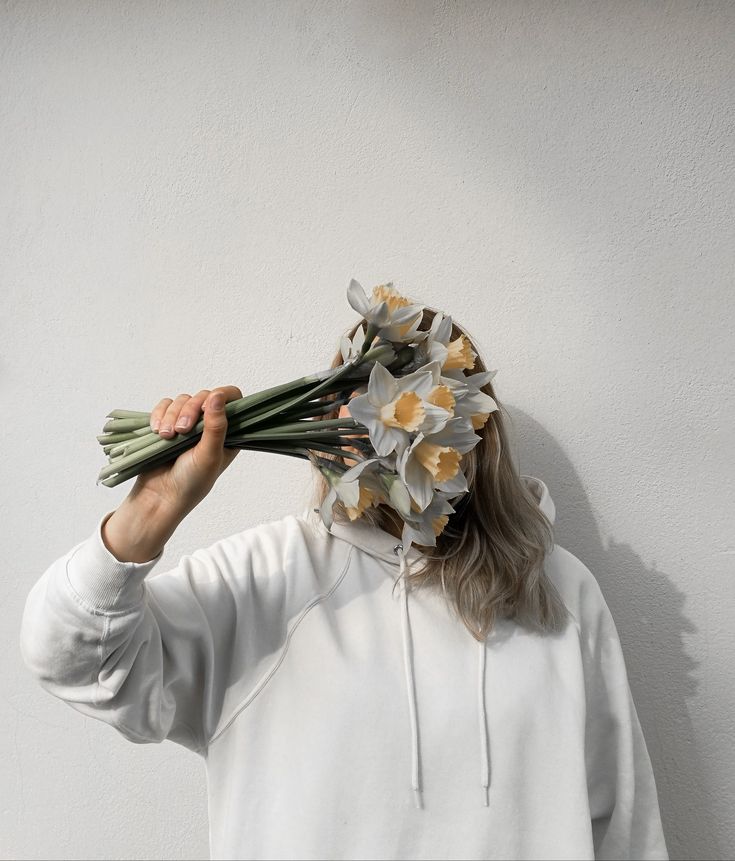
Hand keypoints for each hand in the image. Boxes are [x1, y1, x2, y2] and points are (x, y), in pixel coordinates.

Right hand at [126, 386, 242, 518]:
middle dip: (189, 410)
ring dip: (171, 415)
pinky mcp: (168, 422)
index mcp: (228, 432)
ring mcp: (189, 423)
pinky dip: (159, 415)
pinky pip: (164, 405)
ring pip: (182, 400)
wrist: (161, 495)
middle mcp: (210, 425)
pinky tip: (157, 431)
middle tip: (182, 430)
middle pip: (203, 396)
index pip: (232, 399)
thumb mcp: (209, 455)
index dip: (221, 396)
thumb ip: (216, 426)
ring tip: (167, 436)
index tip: (207, 407)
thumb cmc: (192, 481)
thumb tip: (218, 395)